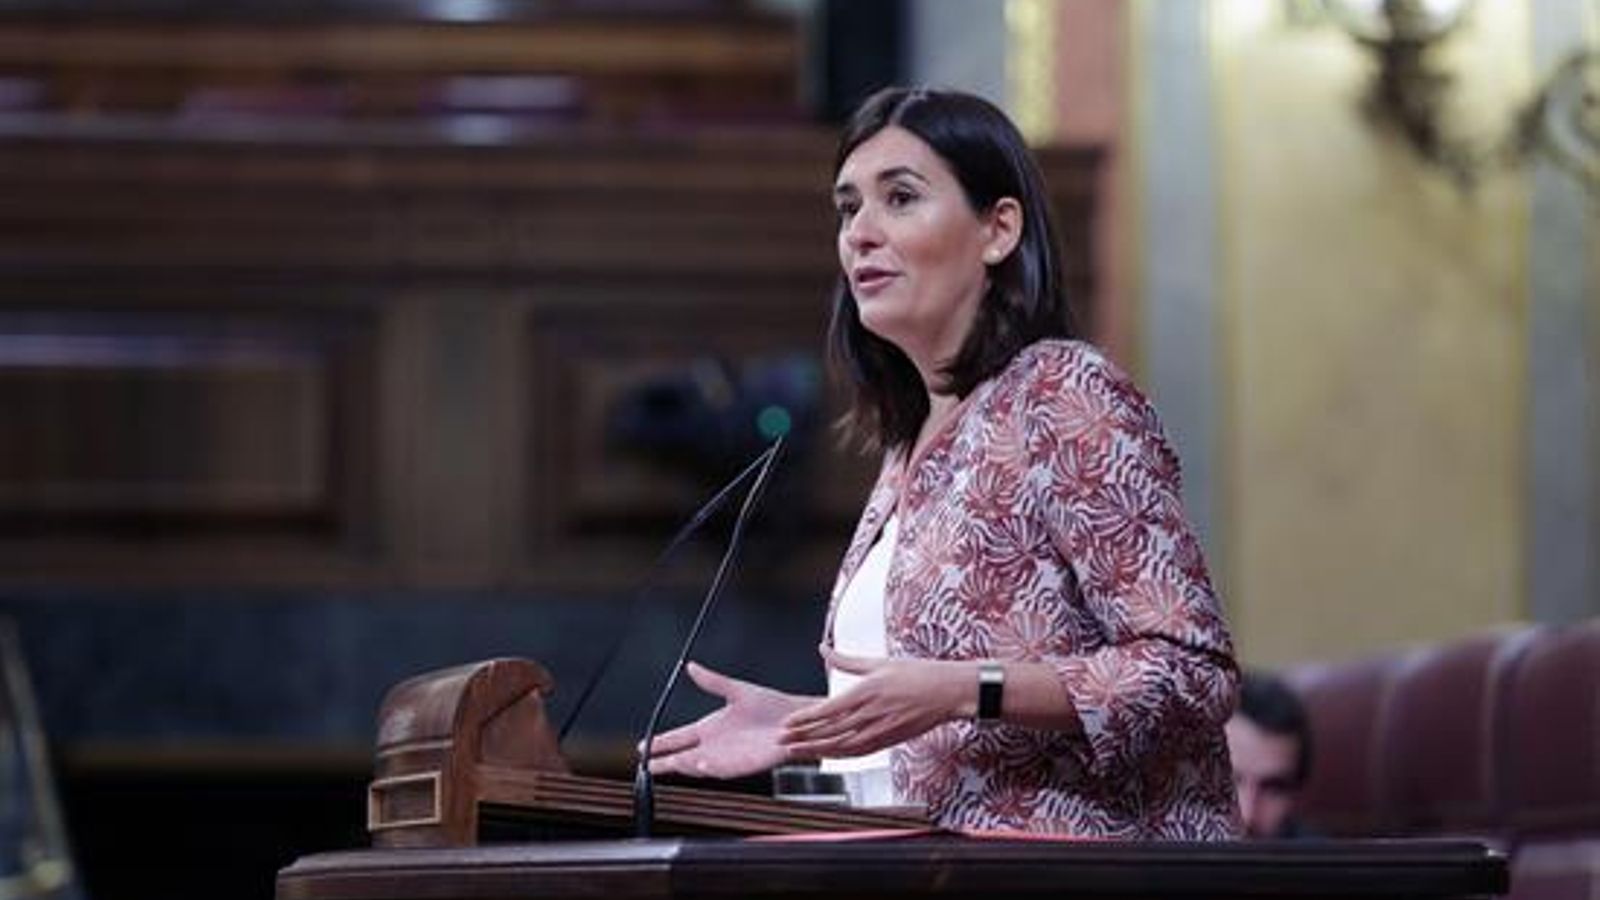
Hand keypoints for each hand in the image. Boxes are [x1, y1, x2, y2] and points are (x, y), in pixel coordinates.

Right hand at [644, 662, 812, 778]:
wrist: (797, 719)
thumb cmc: (771, 706)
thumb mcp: (737, 690)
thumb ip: (713, 681)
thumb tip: (691, 666)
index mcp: (711, 728)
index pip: (679, 737)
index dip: (661, 742)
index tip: (643, 745)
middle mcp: (716, 745)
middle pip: (683, 755)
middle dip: (665, 760)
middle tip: (646, 764)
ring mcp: (728, 757)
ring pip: (699, 765)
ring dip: (684, 765)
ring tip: (668, 763)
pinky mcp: (744, 765)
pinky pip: (723, 769)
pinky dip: (709, 768)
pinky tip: (698, 764)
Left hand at [779, 646, 973, 758]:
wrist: (950, 692)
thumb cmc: (918, 673)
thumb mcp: (879, 662)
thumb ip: (847, 660)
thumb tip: (823, 649)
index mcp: (867, 691)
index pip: (828, 710)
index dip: (805, 719)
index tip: (787, 723)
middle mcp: (872, 714)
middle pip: (831, 731)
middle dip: (804, 738)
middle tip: (782, 741)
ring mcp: (881, 730)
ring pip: (843, 746)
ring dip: (818, 750)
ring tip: (797, 751)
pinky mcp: (890, 740)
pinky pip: (860, 752)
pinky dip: (840, 755)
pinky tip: (827, 755)